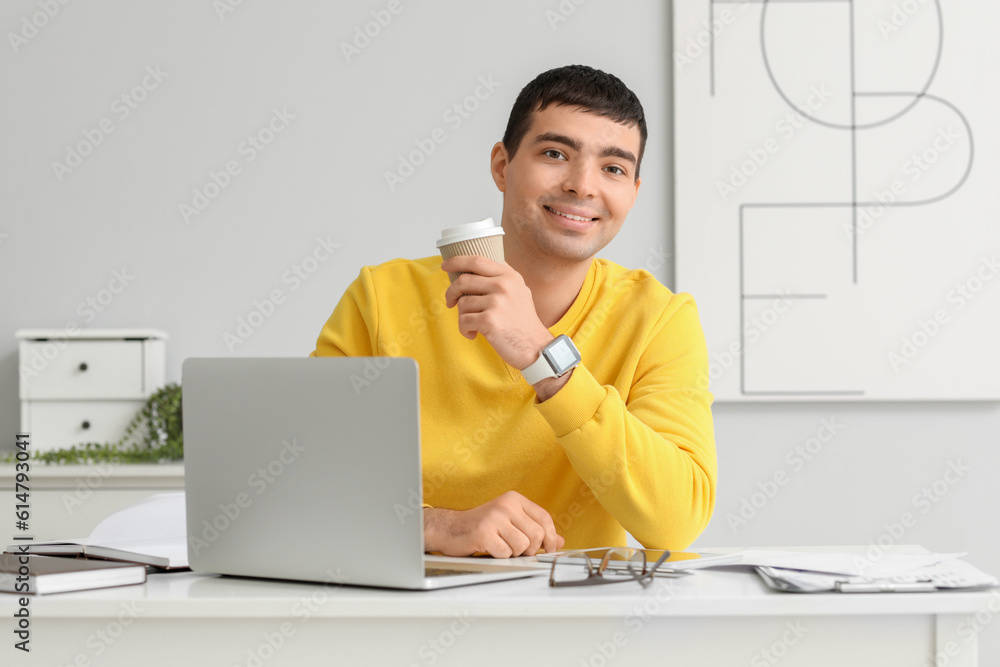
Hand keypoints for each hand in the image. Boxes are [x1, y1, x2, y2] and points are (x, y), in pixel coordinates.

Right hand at [423, 490, 565, 557]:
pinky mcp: (484, 533)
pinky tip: (490, 548)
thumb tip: (558, 541)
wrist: (449, 528)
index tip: (549, 548)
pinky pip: (505, 553)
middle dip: (529, 549)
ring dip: (513, 553)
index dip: (551, 536)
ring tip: (500, 545)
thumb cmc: (481, 526)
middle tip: (516, 548)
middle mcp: (505, 505)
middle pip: (536, 535)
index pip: (544, 517)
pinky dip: (500, 556)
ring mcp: (494, 518)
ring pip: (522, 546)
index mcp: (514, 499)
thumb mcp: (510, 521)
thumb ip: (534, 528)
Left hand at [442, 255, 552, 369]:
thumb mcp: (520, 291)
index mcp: (509, 276)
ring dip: (462, 316)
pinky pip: (463, 320)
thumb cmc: (523, 322)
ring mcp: (497, 302)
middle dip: (451, 292)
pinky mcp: (490, 320)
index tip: (445, 266)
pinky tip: (473, 334)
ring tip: (473, 325)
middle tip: (450, 302)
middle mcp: (504, 286)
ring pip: (462, 303)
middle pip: (463, 280)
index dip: (456, 261)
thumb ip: (501, 278)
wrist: (535, 347)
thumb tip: (474, 268)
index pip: (477, 260)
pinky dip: (464, 329)